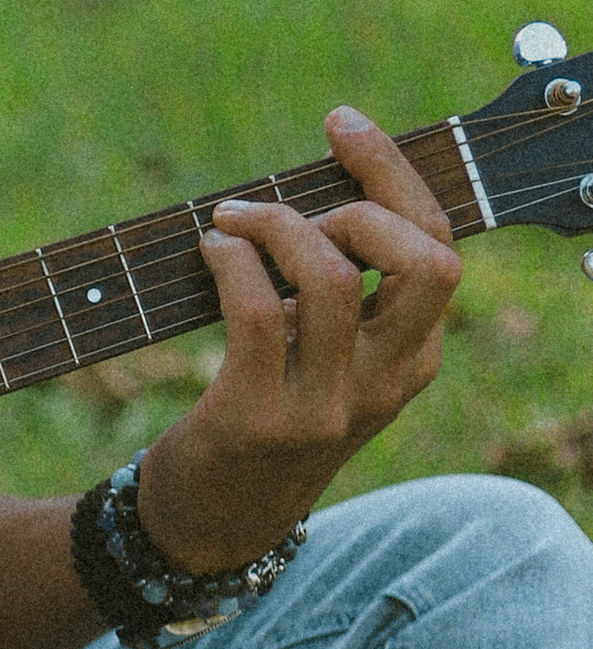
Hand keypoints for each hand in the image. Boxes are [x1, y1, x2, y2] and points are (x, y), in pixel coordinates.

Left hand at [136, 107, 461, 573]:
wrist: (213, 522)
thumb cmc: (263, 414)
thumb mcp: (324, 357)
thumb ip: (341, 291)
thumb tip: (320, 185)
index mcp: (413, 358)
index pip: (439, 246)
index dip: (395, 174)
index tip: (343, 126)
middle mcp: (386, 381)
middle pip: (425, 258)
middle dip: (365, 197)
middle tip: (298, 201)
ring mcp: (329, 406)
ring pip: (336, 277)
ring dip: (278, 226)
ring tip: (234, 223)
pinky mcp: (262, 420)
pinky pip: (258, 309)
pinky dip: (230, 260)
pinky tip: (210, 252)